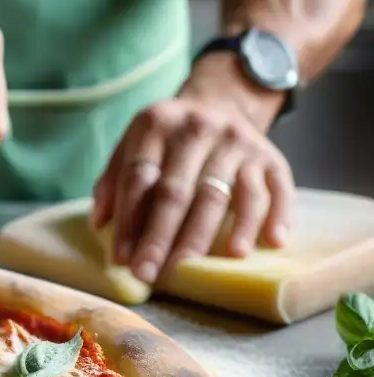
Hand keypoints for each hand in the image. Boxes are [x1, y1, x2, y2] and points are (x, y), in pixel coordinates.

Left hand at [91, 95, 294, 283]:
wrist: (223, 102)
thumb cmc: (168, 139)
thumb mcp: (134, 144)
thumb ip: (114, 181)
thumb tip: (99, 224)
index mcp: (156, 125)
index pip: (139, 179)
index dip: (128, 222)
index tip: (122, 259)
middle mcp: (198, 130)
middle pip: (177, 192)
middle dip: (160, 238)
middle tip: (150, 275)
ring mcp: (237, 143)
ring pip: (222, 195)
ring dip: (207, 236)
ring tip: (195, 268)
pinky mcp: (271, 156)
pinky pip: (276, 189)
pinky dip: (275, 216)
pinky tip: (270, 244)